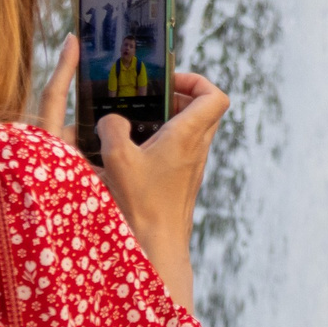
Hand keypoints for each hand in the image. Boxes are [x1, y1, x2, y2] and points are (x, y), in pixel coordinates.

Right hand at [31, 39, 229, 311]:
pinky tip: (135, 149)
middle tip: (150, 97)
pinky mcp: (183, 180)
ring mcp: (193, 165)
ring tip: (138, 120)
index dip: (196, 80)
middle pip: (203, 108)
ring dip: (169, 118)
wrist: (159, 246)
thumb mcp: (118, 158)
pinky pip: (181, 149)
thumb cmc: (143, 204)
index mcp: (188, 135)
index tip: (168, 82)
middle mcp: (197, 148)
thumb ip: (111, 128)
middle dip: (178, 95)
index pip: (215, 96)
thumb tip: (111, 120)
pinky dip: (163, 140)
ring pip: (192, 129)